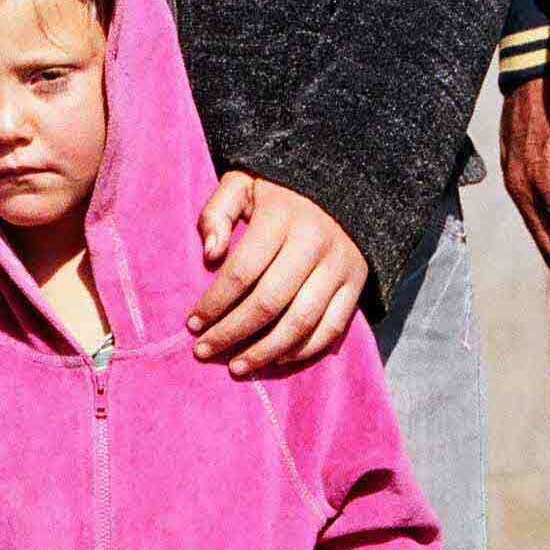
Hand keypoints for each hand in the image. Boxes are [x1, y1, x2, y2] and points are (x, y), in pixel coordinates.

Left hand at [191, 174, 371, 374]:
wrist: (345, 185)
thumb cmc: (280, 190)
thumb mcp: (244, 184)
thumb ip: (218, 213)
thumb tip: (210, 254)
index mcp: (281, 218)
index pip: (241, 272)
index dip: (214, 303)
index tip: (192, 323)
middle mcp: (314, 244)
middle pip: (268, 303)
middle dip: (232, 333)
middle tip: (205, 351)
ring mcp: (339, 266)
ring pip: (301, 322)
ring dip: (265, 351)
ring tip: (237, 366)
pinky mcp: (357, 284)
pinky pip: (331, 328)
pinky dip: (303, 351)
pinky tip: (276, 360)